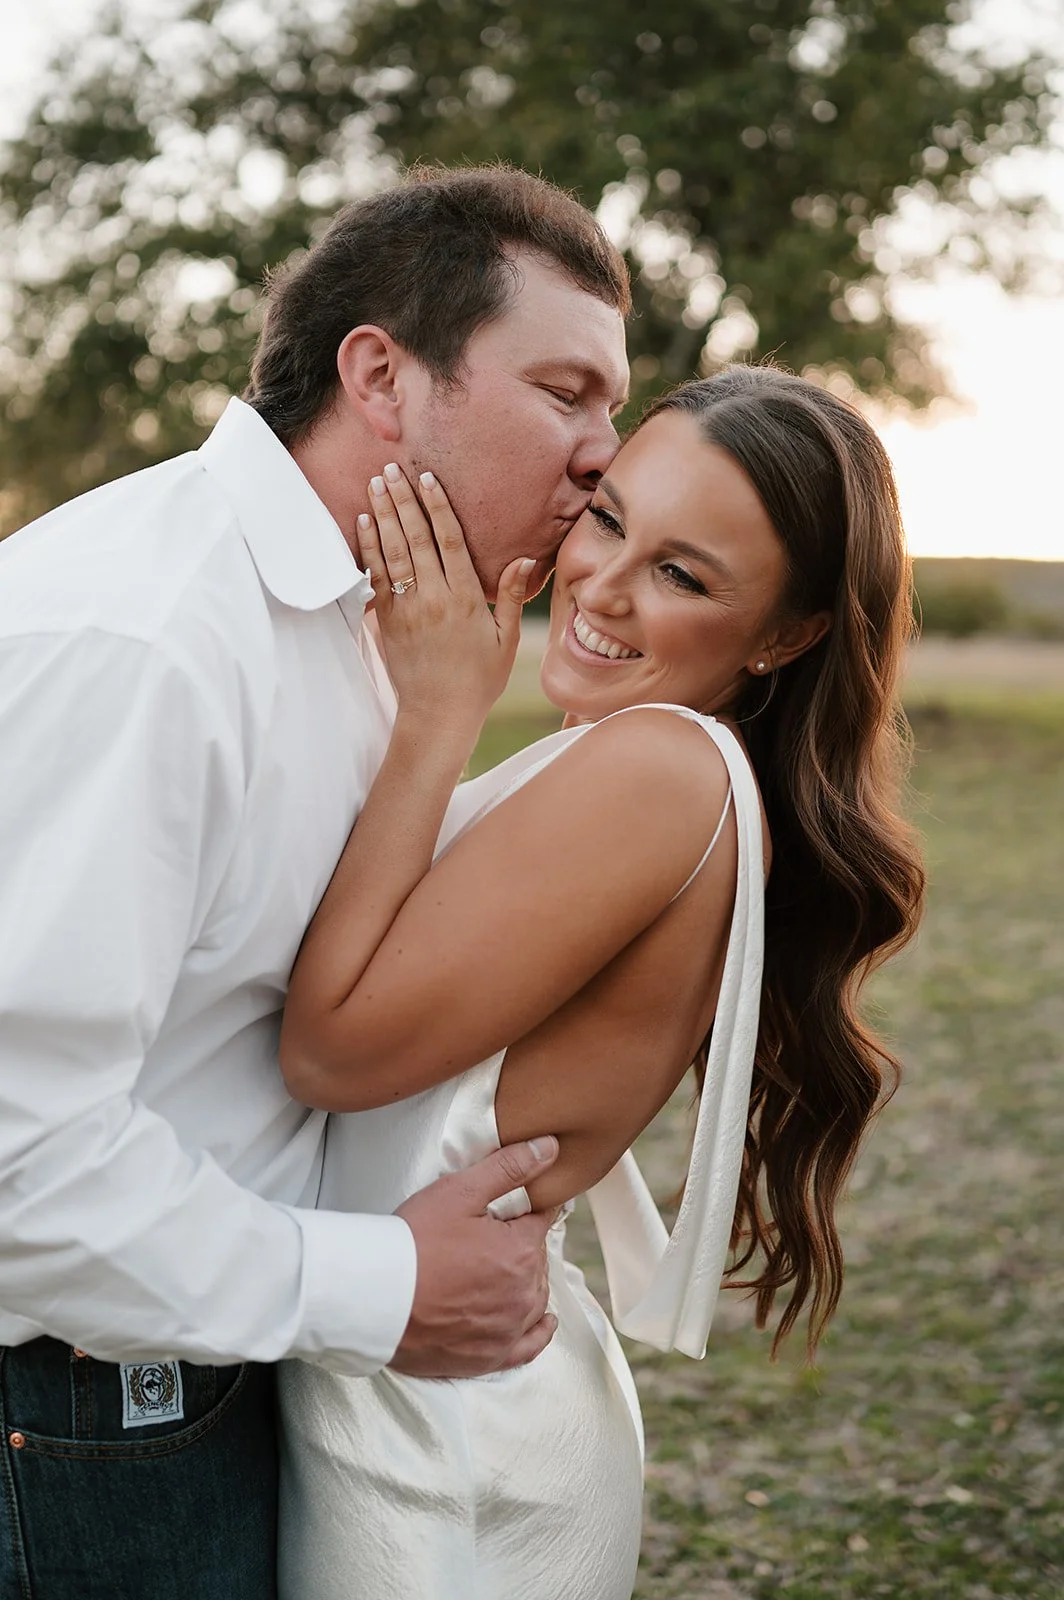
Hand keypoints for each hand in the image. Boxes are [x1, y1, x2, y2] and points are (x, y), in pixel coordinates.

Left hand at [357, 466, 533, 736]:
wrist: (438, 716)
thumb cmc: (478, 680)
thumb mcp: (505, 640)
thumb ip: (509, 596)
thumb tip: (523, 558)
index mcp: (465, 599)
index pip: (450, 541)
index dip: (437, 506)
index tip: (427, 478)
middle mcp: (433, 598)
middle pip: (415, 537)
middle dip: (403, 500)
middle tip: (392, 468)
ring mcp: (406, 609)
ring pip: (391, 552)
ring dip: (382, 515)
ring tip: (375, 483)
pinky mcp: (386, 621)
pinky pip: (376, 576)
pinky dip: (368, 547)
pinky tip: (364, 522)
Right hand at [390, 1137, 560, 1376]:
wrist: (375, 1300)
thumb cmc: (414, 1242)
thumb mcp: (460, 1191)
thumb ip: (509, 1168)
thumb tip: (550, 1147)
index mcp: (523, 1251)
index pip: (540, 1220)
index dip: (523, 1210)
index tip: (509, 1208)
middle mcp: (525, 1293)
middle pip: (536, 1259)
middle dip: (519, 1244)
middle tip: (486, 1236)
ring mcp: (508, 1329)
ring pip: (535, 1298)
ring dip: (526, 1281)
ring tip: (502, 1268)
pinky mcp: (489, 1356)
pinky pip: (529, 1345)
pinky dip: (539, 1332)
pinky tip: (544, 1322)